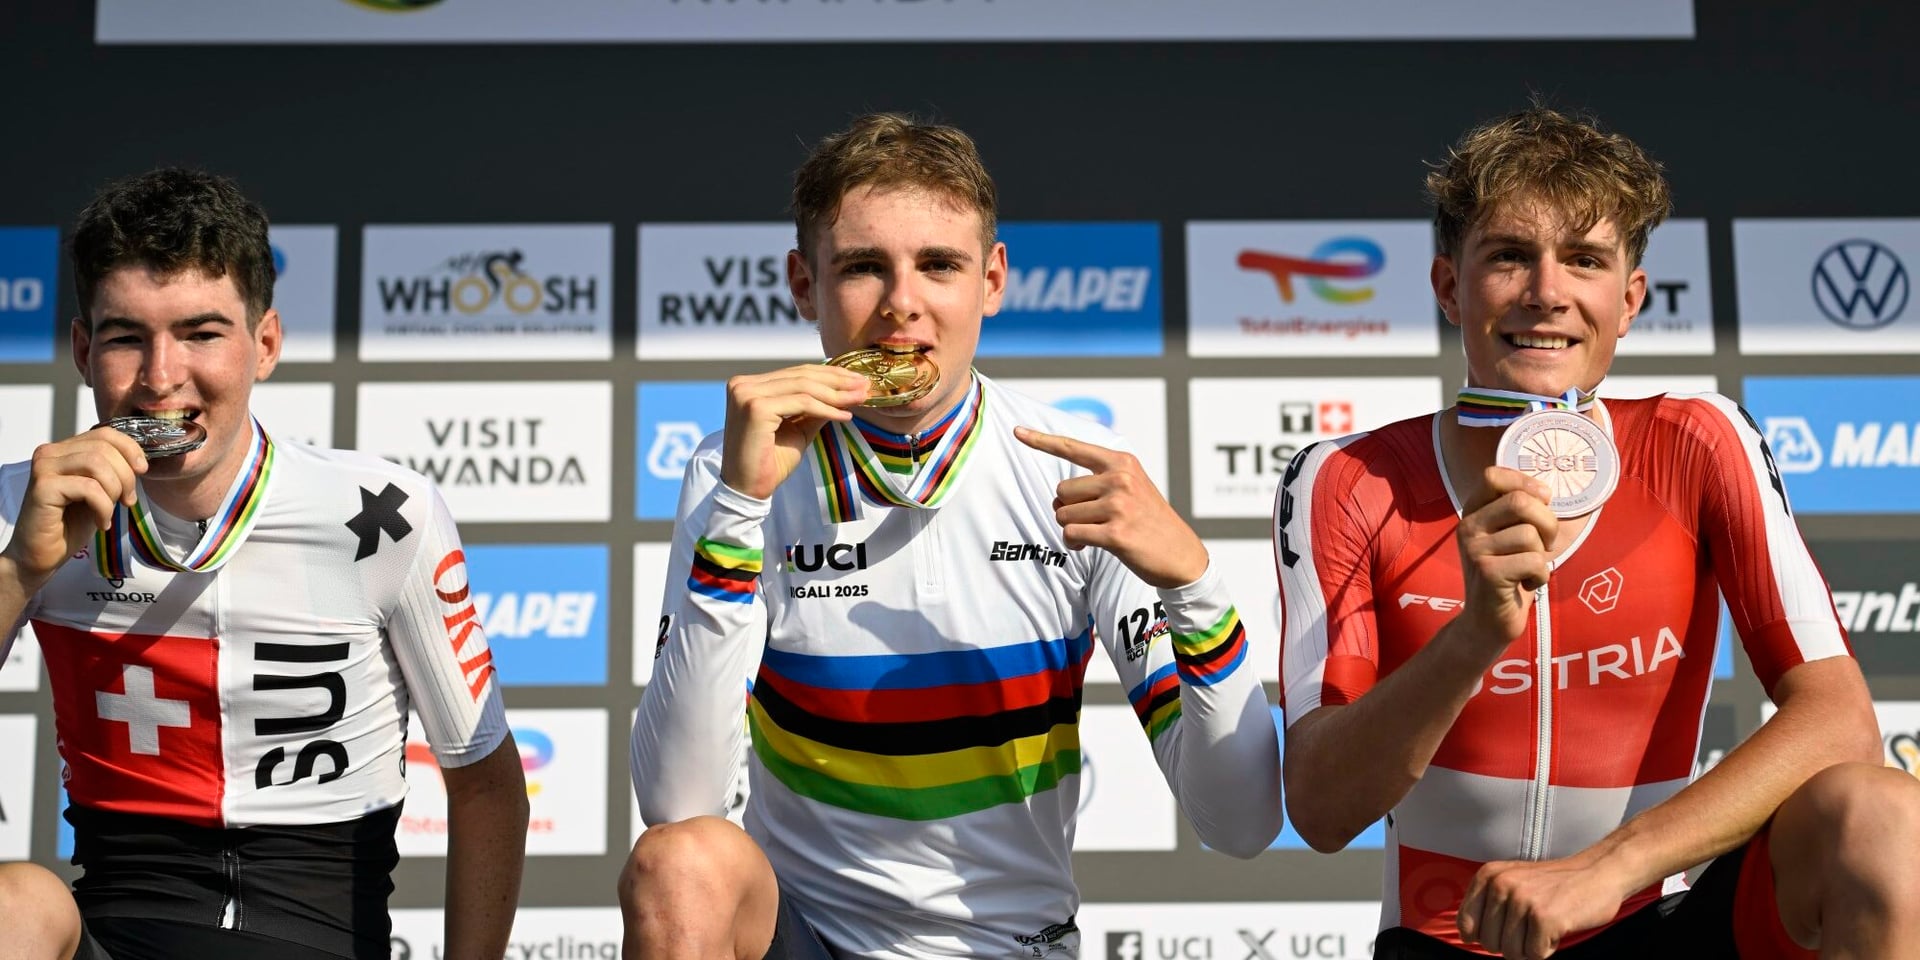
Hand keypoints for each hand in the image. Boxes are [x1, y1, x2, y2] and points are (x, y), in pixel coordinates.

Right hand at [2, 427, 146, 588]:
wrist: (42, 553)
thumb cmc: (70, 524)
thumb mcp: (99, 491)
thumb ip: (111, 470)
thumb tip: (139, 461)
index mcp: (65, 449)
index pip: (105, 433)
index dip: (130, 449)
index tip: (142, 470)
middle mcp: (51, 453)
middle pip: (104, 448)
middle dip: (125, 476)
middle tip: (127, 501)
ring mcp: (44, 468)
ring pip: (97, 464)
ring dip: (114, 490)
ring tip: (110, 512)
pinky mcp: (43, 487)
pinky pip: (89, 487)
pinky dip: (103, 507)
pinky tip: (100, 522)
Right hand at [719, 364, 869, 499]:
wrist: (749, 490)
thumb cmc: (770, 462)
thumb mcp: (798, 428)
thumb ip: (815, 407)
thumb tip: (845, 391)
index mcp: (749, 385)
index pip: (796, 373)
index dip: (829, 375)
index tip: (857, 380)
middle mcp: (743, 384)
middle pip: (801, 376)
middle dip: (837, 381)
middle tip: (865, 386)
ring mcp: (747, 394)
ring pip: (803, 387)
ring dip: (837, 394)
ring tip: (860, 399)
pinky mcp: (756, 408)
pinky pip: (802, 404)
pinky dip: (827, 409)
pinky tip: (845, 416)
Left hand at [1014, 426, 1206, 588]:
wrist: (1181, 555)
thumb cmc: (1149, 522)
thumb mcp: (1132, 488)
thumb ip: (1098, 482)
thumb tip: (1058, 497)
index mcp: (1122, 463)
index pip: (1073, 448)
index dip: (1041, 440)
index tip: (1017, 431)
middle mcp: (1120, 479)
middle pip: (1061, 490)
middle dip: (1069, 508)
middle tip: (1093, 519)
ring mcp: (1118, 505)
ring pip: (1063, 513)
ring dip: (1072, 528)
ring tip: (1096, 533)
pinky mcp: (1115, 533)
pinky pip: (1072, 534)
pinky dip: (1075, 542)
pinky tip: (1091, 545)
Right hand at [1455, 466, 1556, 646]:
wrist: (1487, 622)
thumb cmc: (1509, 575)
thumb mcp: (1511, 536)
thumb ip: (1523, 511)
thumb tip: (1547, 490)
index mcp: (1473, 512)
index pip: (1493, 475)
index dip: (1524, 483)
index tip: (1541, 502)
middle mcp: (1468, 527)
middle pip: (1520, 502)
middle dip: (1548, 523)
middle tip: (1544, 544)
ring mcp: (1475, 550)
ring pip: (1530, 534)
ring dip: (1543, 555)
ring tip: (1529, 568)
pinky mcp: (1488, 573)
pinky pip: (1533, 561)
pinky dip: (1541, 576)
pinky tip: (1526, 584)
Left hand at [1457, 852, 1638, 958]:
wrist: (1598, 872)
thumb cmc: (1555, 883)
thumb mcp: (1512, 881)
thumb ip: (1488, 903)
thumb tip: (1467, 936)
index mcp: (1488, 876)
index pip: (1466, 923)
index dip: (1483, 937)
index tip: (1502, 932)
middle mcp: (1501, 885)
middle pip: (1490, 944)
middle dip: (1512, 943)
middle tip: (1533, 925)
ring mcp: (1522, 901)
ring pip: (1511, 953)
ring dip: (1531, 947)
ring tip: (1546, 924)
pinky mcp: (1544, 918)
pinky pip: (1535, 955)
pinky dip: (1549, 948)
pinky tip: (1559, 927)